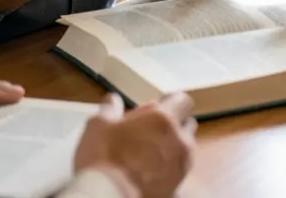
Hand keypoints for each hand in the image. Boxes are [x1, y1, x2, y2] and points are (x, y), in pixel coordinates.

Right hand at [74, 93, 195, 197]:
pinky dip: (169, 168)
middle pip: (187, 124)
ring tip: (148, 153)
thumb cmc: (103, 158)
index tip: (154, 110)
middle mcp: (180, 140)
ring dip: (172, 146)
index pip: (183, 101)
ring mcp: (182, 166)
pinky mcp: (178, 186)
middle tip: (149, 132)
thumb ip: (109, 108)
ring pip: (185, 148)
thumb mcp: (97, 125)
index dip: (169, 102)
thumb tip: (113, 100)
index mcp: (164, 120)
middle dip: (173, 125)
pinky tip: (149, 172)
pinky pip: (178, 170)